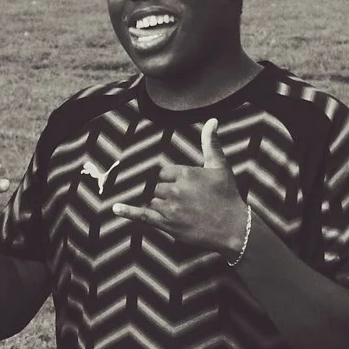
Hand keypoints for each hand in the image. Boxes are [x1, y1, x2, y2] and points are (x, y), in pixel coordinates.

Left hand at [111, 118, 247, 254]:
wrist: (233, 228)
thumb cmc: (227, 196)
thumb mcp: (220, 167)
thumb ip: (211, 143)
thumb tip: (212, 120)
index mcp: (185, 173)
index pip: (165, 173)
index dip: (174, 180)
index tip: (189, 189)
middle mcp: (175, 189)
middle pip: (158, 187)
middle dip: (170, 194)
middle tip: (189, 203)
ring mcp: (169, 208)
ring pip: (154, 201)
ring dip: (163, 206)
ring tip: (184, 213)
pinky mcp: (166, 224)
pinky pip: (142, 215)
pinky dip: (128, 212)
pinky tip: (116, 208)